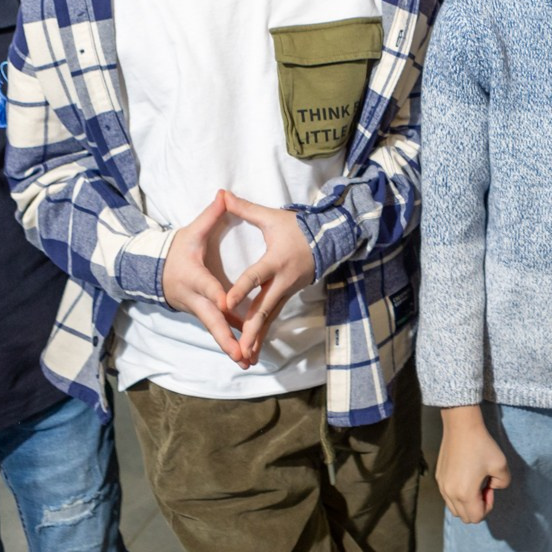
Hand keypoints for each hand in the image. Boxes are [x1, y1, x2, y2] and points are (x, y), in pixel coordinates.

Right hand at [161, 196, 243, 362]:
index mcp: (193, 276)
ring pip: (215, 330)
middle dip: (226, 338)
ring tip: (248, 361)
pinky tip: (244, 355)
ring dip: (230, 346)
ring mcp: (197, 309)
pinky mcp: (202, 315)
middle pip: (211, 320)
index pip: (208, 287)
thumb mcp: (192, 231)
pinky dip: (229, 342)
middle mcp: (194, 298)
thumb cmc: (176, 249)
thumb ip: (211, 215)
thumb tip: (224, 194)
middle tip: (240, 353)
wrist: (153, 270)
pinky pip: (217, 329)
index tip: (230, 306)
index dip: (218, 296)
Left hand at [221, 192, 318, 366]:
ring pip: (269, 318)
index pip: (255, 277)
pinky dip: (264, 334)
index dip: (241, 290)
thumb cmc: (297, 228)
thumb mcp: (271, 217)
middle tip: (240, 346)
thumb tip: (222, 195)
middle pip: (264, 308)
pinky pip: (273, 317)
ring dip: (258, 338)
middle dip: (251, 329)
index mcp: (275, 261)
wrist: (329, 239)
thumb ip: (245, 209)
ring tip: (246, 357)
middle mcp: (282, 281)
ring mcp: (287, 292)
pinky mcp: (288, 296)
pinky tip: (255, 350)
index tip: (226, 303)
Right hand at [437, 407, 511, 523]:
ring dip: (467, 502)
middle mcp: (450, 493)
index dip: (488, 507)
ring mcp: (442, 486)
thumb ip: (503, 483)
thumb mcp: (501, 465)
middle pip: (464, 516)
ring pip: (455, 508)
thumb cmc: (482, 445)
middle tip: (484, 486)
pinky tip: (467, 475)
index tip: (490, 488)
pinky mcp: (439, 477)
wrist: (461, 426)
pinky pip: (448, 496)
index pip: (476, 517)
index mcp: (465, 494)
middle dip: (477, 507)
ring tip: (475, 482)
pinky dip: (458, 494)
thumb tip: (493, 486)